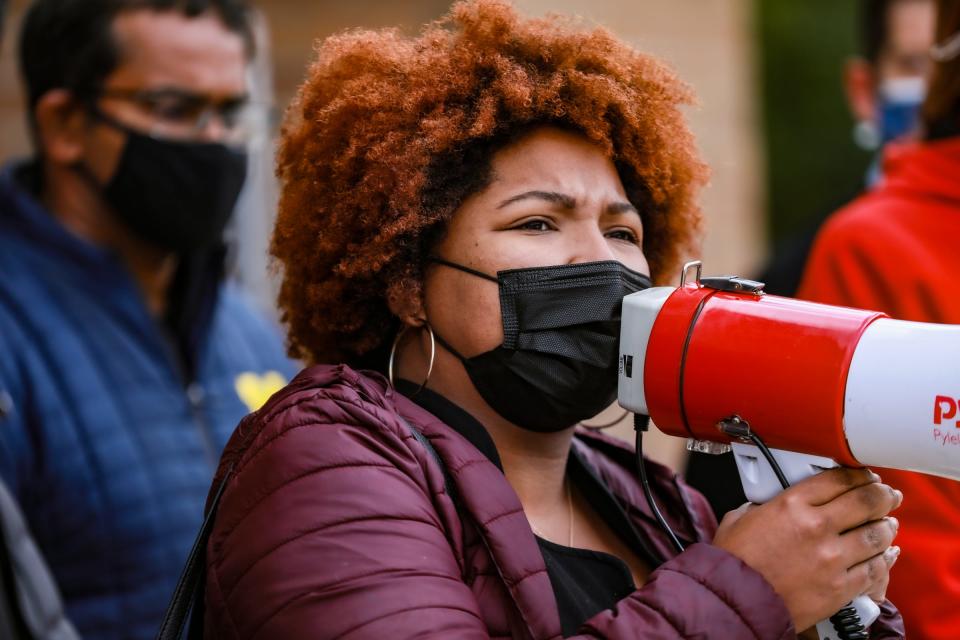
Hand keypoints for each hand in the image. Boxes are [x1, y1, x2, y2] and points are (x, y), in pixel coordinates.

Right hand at [712, 468, 901, 630]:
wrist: (737, 601)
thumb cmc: (735, 563)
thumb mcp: (741, 518)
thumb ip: (762, 506)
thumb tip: (767, 505)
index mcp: (791, 505)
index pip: (838, 480)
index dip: (859, 475)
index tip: (865, 476)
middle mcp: (816, 527)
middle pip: (865, 502)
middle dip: (882, 495)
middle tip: (887, 495)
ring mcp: (832, 558)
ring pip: (876, 535)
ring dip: (887, 527)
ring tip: (888, 524)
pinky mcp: (840, 587)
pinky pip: (874, 569)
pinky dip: (884, 559)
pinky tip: (886, 554)